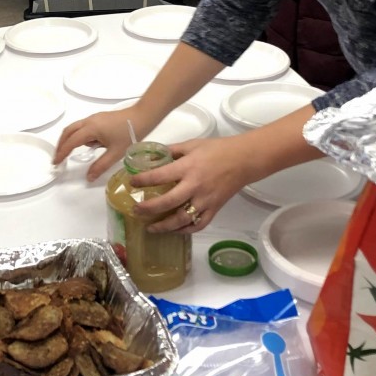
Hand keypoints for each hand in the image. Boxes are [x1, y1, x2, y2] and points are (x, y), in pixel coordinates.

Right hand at [54, 107, 141, 180]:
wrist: (142, 116)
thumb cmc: (129, 134)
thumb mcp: (115, 153)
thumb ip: (100, 165)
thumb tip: (88, 177)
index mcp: (90, 128)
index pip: (71, 141)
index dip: (62, 152)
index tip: (55, 162)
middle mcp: (89, 121)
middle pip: (68, 131)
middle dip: (61, 144)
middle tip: (57, 158)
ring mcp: (94, 118)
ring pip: (75, 128)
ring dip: (69, 139)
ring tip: (69, 153)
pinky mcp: (99, 118)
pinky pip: (83, 127)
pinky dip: (78, 136)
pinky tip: (88, 145)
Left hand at [130, 137, 255, 233]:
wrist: (244, 160)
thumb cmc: (217, 149)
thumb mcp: (192, 145)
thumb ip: (172, 151)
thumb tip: (152, 156)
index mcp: (188, 167)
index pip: (160, 176)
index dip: (144, 180)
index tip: (132, 183)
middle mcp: (195, 186)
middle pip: (168, 202)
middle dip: (149, 208)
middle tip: (136, 210)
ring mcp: (205, 200)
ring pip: (182, 219)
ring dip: (164, 226)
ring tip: (150, 228)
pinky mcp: (215, 209)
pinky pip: (199, 225)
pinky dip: (186, 230)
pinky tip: (175, 231)